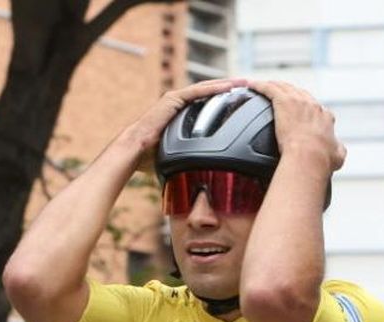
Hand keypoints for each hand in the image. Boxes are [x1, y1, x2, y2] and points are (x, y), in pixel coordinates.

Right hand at [126, 78, 245, 171]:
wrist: (134, 151)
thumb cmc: (151, 157)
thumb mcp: (179, 155)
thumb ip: (191, 158)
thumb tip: (204, 176)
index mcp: (182, 115)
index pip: (207, 104)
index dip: (224, 101)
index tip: (241, 101)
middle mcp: (179, 104)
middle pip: (209, 93)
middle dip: (229, 88)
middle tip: (248, 87)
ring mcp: (176, 100)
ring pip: (206, 88)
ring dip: (225, 84)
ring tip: (243, 82)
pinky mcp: (173, 99)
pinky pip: (197, 91)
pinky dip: (213, 88)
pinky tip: (228, 86)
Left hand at [247, 80, 345, 172]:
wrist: (309, 156)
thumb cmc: (321, 159)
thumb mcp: (337, 155)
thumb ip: (337, 150)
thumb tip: (338, 152)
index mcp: (325, 117)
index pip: (316, 108)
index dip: (308, 109)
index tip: (301, 113)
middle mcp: (313, 105)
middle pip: (299, 94)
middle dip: (290, 93)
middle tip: (280, 96)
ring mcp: (298, 101)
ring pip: (284, 87)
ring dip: (274, 86)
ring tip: (265, 86)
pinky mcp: (283, 101)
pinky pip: (269, 89)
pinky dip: (260, 86)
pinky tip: (252, 85)